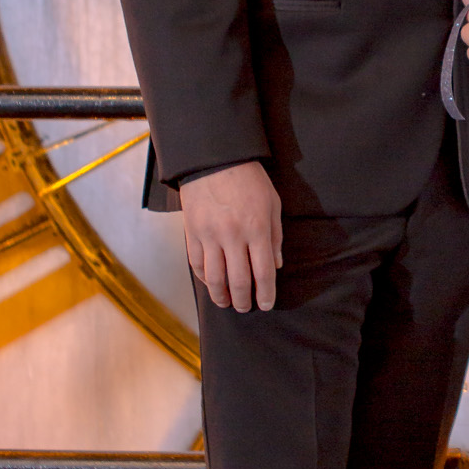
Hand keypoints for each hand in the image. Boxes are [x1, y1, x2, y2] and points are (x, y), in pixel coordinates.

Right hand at [180, 162, 282, 311]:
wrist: (213, 160)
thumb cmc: (249, 179)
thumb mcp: (272, 203)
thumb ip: (275, 237)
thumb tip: (276, 266)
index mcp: (257, 229)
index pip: (263, 273)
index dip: (266, 294)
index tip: (267, 304)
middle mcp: (233, 236)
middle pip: (239, 281)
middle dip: (244, 301)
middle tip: (246, 308)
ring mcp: (210, 236)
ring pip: (214, 278)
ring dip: (222, 296)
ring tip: (227, 303)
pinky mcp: (192, 233)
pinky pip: (197, 264)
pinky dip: (204, 279)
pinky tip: (211, 284)